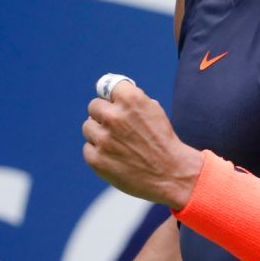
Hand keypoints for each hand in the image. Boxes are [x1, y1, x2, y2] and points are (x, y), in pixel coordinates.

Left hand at [82, 79, 202, 208]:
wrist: (171, 174)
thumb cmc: (163, 141)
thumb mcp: (153, 110)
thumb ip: (131, 100)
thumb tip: (111, 96)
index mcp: (130, 99)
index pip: (107, 86)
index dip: (112, 96)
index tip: (114, 102)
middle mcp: (114, 116)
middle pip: (94, 106)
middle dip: (104, 114)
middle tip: (116, 127)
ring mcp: (103, 139)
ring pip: (88, 127)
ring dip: (99, 133)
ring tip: (117, 144)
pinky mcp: (96, 159)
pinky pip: (88, 148)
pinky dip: (98, 152)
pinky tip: (115, 157)